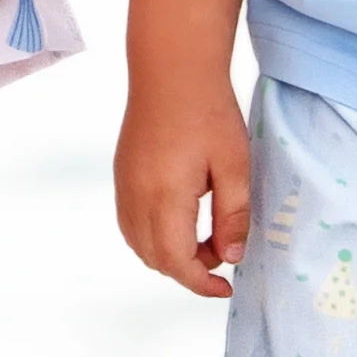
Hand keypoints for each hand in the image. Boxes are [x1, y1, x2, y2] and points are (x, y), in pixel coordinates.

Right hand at [116, 82, 250, 299]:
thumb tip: (232, 256)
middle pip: (155, 258)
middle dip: (188, 270)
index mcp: (165, 196)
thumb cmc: (208, 112)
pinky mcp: (121, 174)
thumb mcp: (235, 166)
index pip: (176, 261)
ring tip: (204, 239)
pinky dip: (152, 237)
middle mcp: (136, 196)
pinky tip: (178, 222)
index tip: (226, 287)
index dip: (201, 283)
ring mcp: (124, 185)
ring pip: (138, 243)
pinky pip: (130, 223)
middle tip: (223, 253)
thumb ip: (234, 215)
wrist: (171, 69)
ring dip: (169, 255)